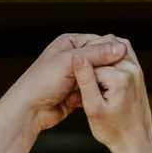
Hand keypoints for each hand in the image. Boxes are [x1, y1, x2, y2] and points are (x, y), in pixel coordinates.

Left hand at [9, 30, 126, 136]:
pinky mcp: (76, 91)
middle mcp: (72, 57)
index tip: (122, 61)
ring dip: (97, 84)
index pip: (99, 42)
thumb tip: (121, 47)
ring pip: (97, 77)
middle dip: (105, 70)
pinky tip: (92, 98)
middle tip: (112, 78)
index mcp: (69, 43)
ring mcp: (74, 75)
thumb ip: (96, 54)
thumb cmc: (42, 82)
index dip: (111, 51)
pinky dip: (92, 94)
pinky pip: (92, 90)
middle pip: (100, 60)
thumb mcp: (70, 62)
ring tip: (99, 89)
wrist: (29, 110)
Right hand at [79, 44, 151, 152]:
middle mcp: (131, 69)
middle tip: (81, 84)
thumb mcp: (93, 108)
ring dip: (98, 58)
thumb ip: (85, 80)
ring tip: (89, 76)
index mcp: (120, 77)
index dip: (78, 75)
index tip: (75, 90)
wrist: (135, 142)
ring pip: (112, 48)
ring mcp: (137, 70)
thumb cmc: (113, 131)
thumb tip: (77, 57)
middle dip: (89, 65)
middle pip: (101, 52)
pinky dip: (109, 58)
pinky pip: (123, 54)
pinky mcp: (138, 73)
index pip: (90, 62)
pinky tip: (100, 72)